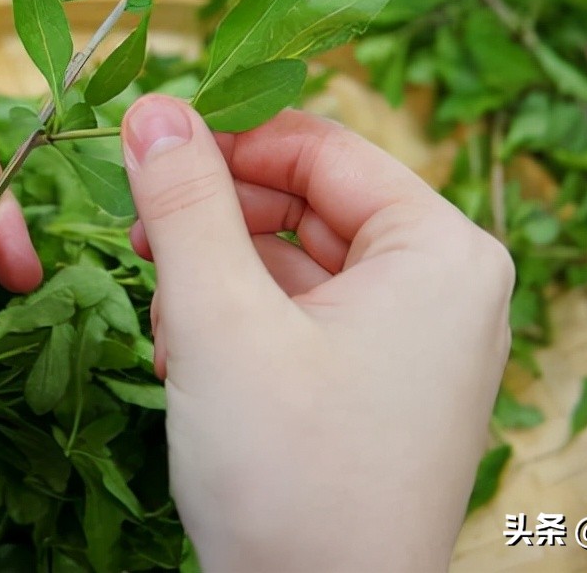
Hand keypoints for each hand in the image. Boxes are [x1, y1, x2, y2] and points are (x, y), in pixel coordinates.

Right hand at [121, 95, 512, 571]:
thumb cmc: (290, 478)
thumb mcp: (221, 319)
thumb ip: (185, 202)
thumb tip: (154, 107)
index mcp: (442, 251)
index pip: (321, 146)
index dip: (225, 139)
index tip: (144, 149)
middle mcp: (447, 287)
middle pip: (308, 202)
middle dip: (217, 220)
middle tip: (140, 239)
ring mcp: (419, 342)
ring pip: (297, 260)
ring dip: (220, 275)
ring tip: (169, 321)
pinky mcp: (384, 386)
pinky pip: (307, 315)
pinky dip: (243, 321)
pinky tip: (192, 356)